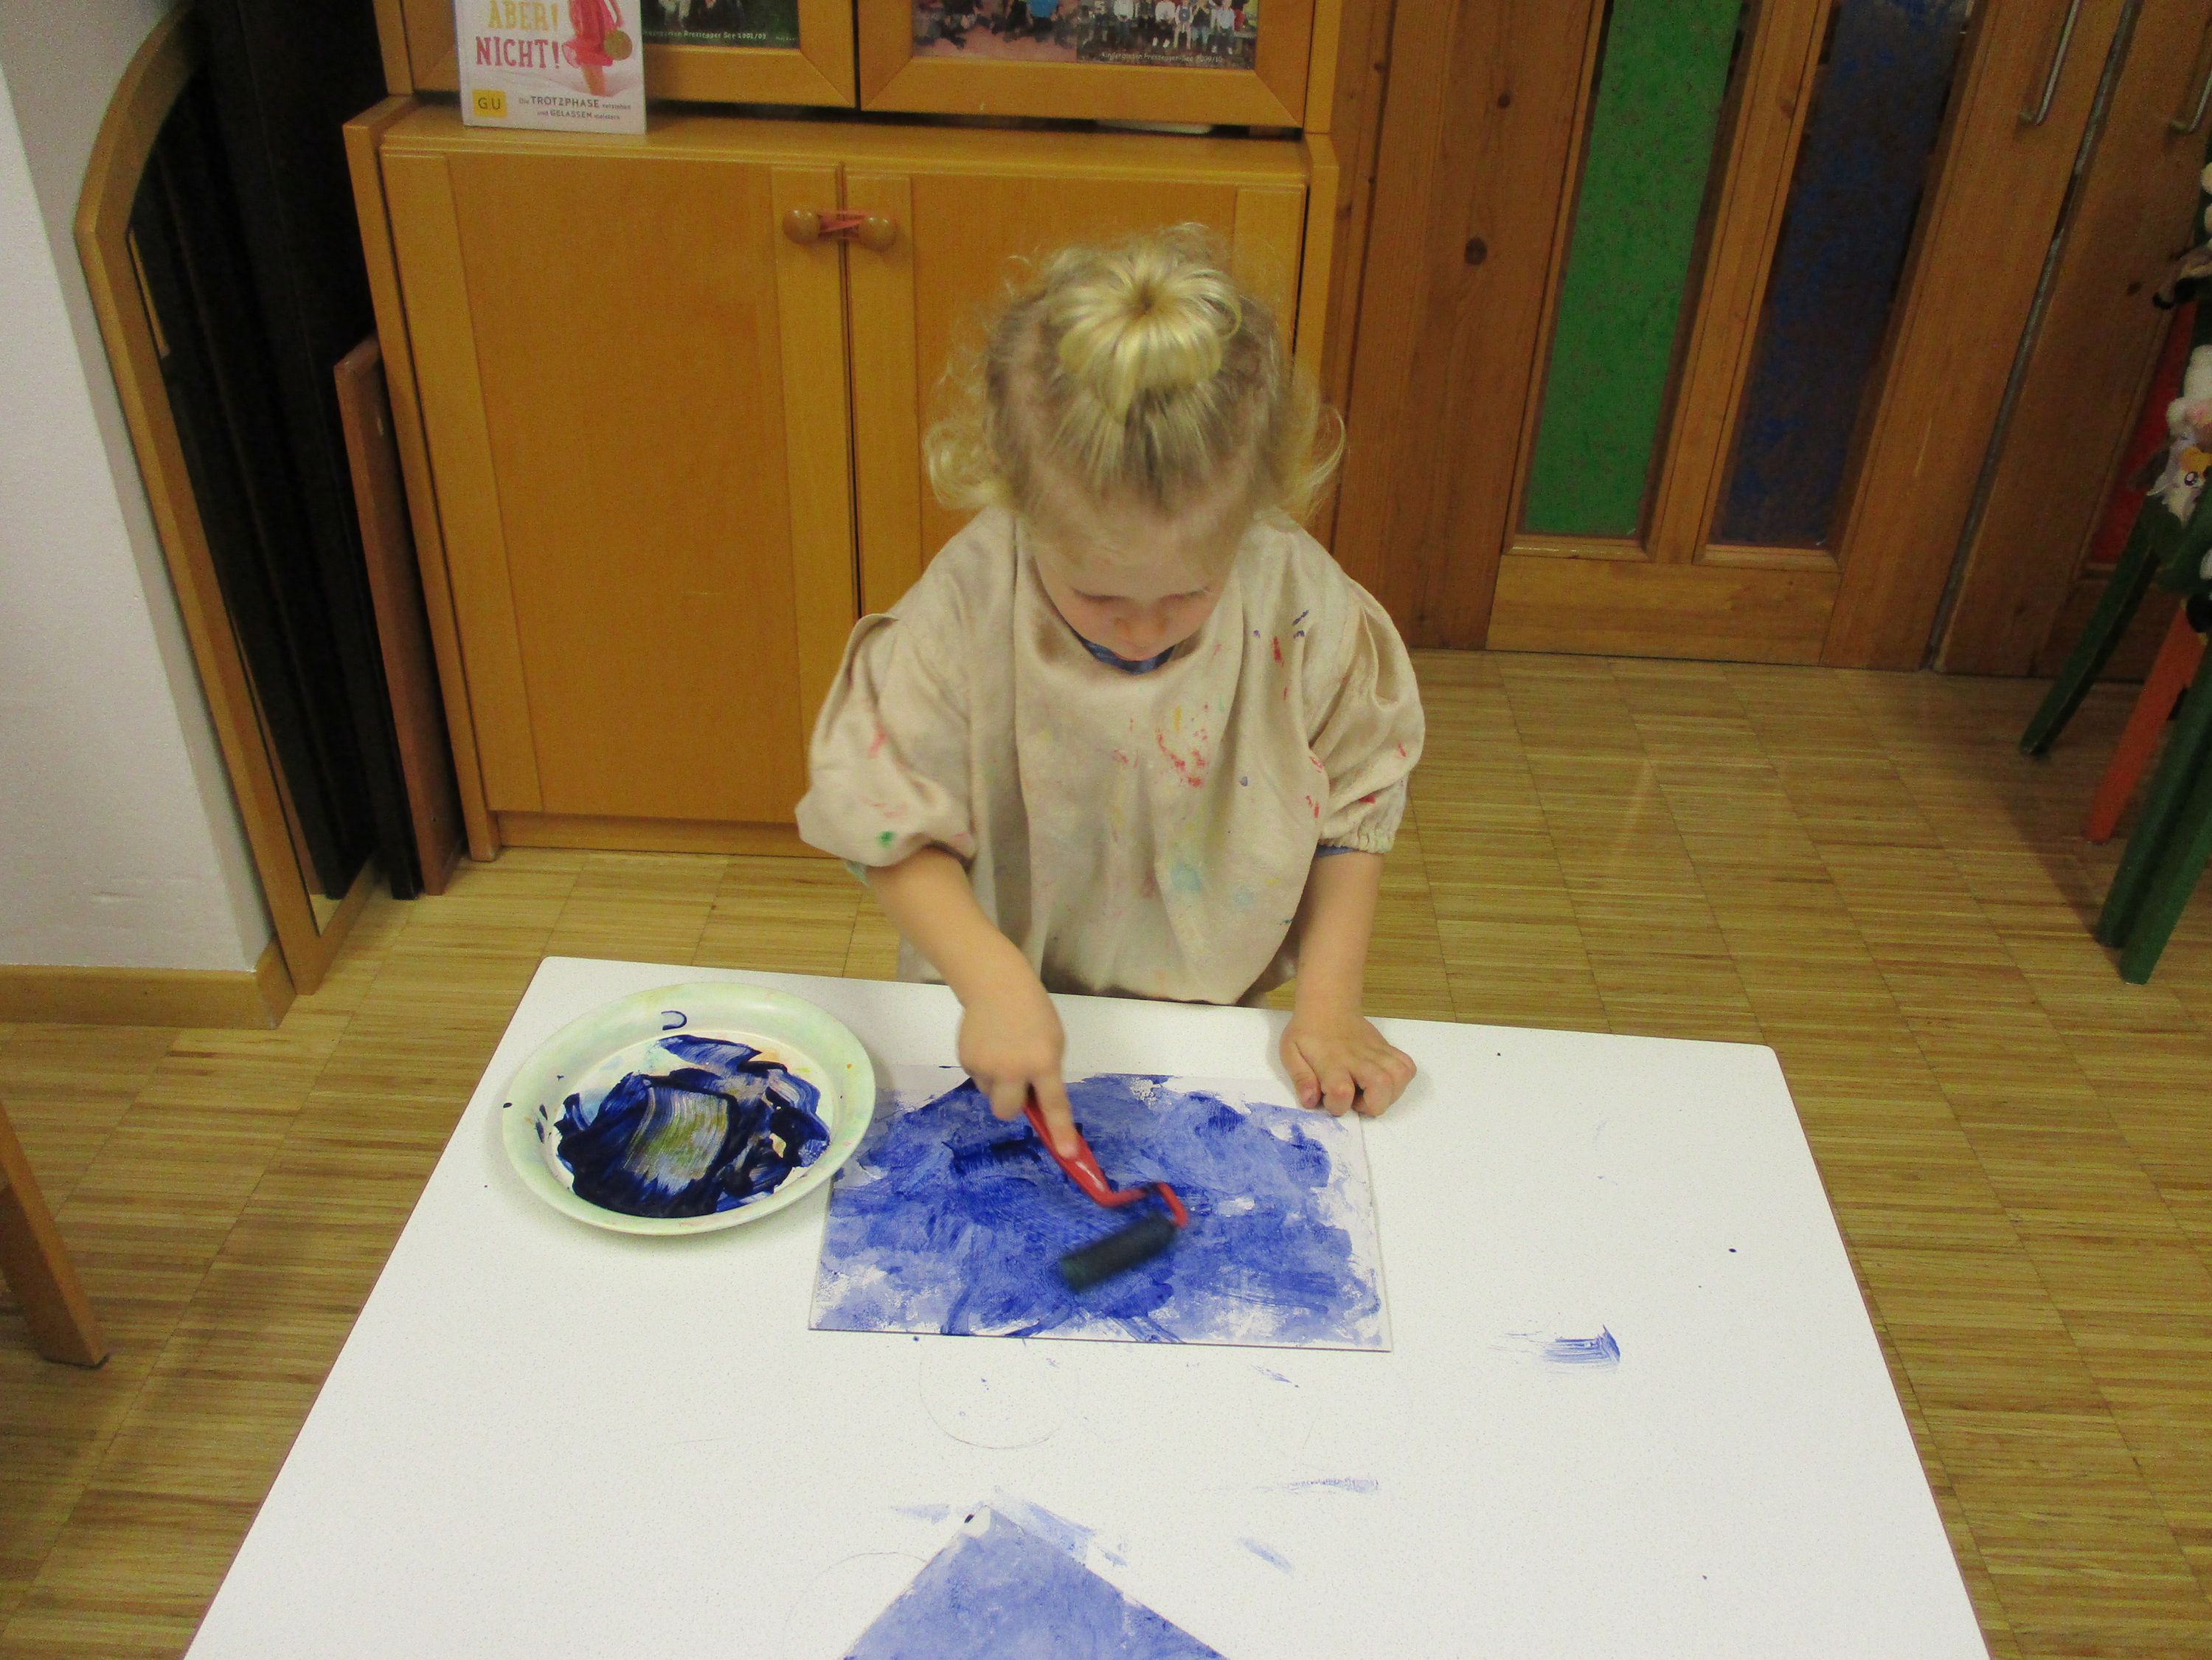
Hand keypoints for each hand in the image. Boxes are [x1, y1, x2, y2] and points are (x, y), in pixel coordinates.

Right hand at [957, 961, 1076, 1153]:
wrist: (996, 985)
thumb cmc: (1034, 1015)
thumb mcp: (1052, 1043)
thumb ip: (1046, 1074)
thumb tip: (1034, 1107)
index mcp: (1043, 1062)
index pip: (1053, 1104)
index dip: (1060, 1132)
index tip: (1067, 1155)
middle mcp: (1013, 1068)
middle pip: (1008, 1112)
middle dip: (1012, 1103)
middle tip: (1017, 1081)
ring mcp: (986, 1066)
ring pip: (991, 1096)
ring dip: (997, 1084)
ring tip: (1002, 1053)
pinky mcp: (966, 1061)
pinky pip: (978, 1080)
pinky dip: (984, 1070)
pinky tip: (989, 1046)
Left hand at [1281, 1008, 1414, 1116]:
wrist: (1328, 1005)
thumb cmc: (1307, 1032)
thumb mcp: (1291, 1053)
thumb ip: (1301, 1078)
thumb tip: (1310, 1100)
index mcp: (1332, 1062)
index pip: (1342, 1092)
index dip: (1337, 1105)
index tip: (1328, 1099)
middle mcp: (1358, 1058)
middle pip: (1381, 1085)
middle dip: (1372, 1105)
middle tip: (1356, 1101)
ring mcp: (1376, 1052)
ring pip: (1399, 1077)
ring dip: (1389, 1095)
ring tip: (1371, 1093)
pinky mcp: (1387, 1049)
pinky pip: (1407, 1066)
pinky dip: (1401, 1079)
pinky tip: (1384, 1082)